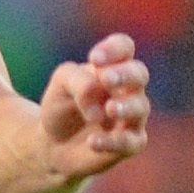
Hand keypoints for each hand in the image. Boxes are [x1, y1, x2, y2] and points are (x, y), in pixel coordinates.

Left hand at [38, 33, 151, 181]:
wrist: (52, 143)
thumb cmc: (61, 106)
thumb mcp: (61, 84)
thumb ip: (79, 82)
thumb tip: (99, 105)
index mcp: (112, 67)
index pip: (124, 48)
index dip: (114, 49)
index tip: (94, 59)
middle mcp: (128, 89)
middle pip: (139, 74)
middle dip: (125, 75)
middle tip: (107, 79)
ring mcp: (132, 117)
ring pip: (141, 107)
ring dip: (126, 106)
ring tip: (109, 109)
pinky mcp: (129, 144)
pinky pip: (130, 142)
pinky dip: (112, 141)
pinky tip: (92, 141)